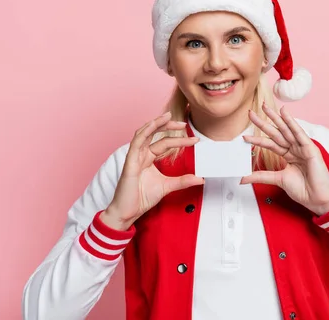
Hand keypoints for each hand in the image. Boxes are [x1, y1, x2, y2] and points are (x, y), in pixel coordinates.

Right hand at [101, 112, 203, 229]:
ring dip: (156, 123)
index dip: (179, 140)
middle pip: (154, 134)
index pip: (165, 143)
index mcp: (148, 158)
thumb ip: (183, 181)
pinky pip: (136, 143)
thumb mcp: (168, 186)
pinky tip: (154, 125)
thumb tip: (200, 179)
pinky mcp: (129, 162)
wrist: (127, 212)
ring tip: (168, 117)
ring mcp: (134, 157)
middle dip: (168, 126)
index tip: (195, 140)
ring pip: (144, 133)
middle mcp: (141, 155)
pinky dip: (145, 132)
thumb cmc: (141, 198)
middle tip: (183, 124)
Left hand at [240, 104, 328, 215]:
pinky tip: (284, 112)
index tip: (244, 136)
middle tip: (250, 113)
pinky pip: (299, 133)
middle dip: (263, 122)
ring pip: (286, 130)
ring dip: (275, 118)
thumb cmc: (303, 190)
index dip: (258, 139)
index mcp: (289, 155)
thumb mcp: (277, 180)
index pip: (270, 144)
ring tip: (264, 107)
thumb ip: (260, 176)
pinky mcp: (310, 148)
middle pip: (276, 133)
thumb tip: (242, 178)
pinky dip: (291, 122)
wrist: (317, 198)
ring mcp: (302, 147)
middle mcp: (295, 149)